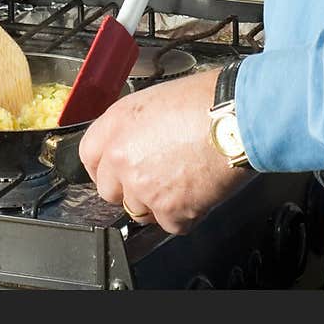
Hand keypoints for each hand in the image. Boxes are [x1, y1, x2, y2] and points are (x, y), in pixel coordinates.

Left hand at [79, 70, 243, 234]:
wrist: (235, 119)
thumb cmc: (205, 100)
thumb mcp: (156, 100)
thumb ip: (135, 126)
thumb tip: (136, 142)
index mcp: (116, 124)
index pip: (88, 156)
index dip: (104, 166)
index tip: (114, 171)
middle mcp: (122, 158)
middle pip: (110, 191)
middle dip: (129, 188)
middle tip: (155, 178)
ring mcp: (143, 188)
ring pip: (139, 211)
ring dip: (157, 203)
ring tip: (182, 181)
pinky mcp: (170, 211)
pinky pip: (170, 224)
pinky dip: (185, 214)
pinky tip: (198, 191)